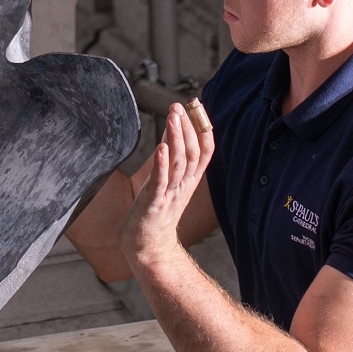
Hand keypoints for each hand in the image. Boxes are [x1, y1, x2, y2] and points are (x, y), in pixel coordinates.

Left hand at [126, 99, 213, 272]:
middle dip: (188, 127)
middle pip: (194, 153)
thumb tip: (173, 133)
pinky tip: (160, 147)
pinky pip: (161, 182)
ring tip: (173, 117)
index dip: (203, 128)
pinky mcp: (154, 203)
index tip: (196, 105)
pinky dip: (162, 164)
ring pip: (179, 163)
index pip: (205, 151)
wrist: (147, 246)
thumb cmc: (155, 211)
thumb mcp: (168, 182)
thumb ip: (173, 161)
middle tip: (181, 106)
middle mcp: (184, 185)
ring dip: (177, 138)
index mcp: (189, 180)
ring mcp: (170, 195)